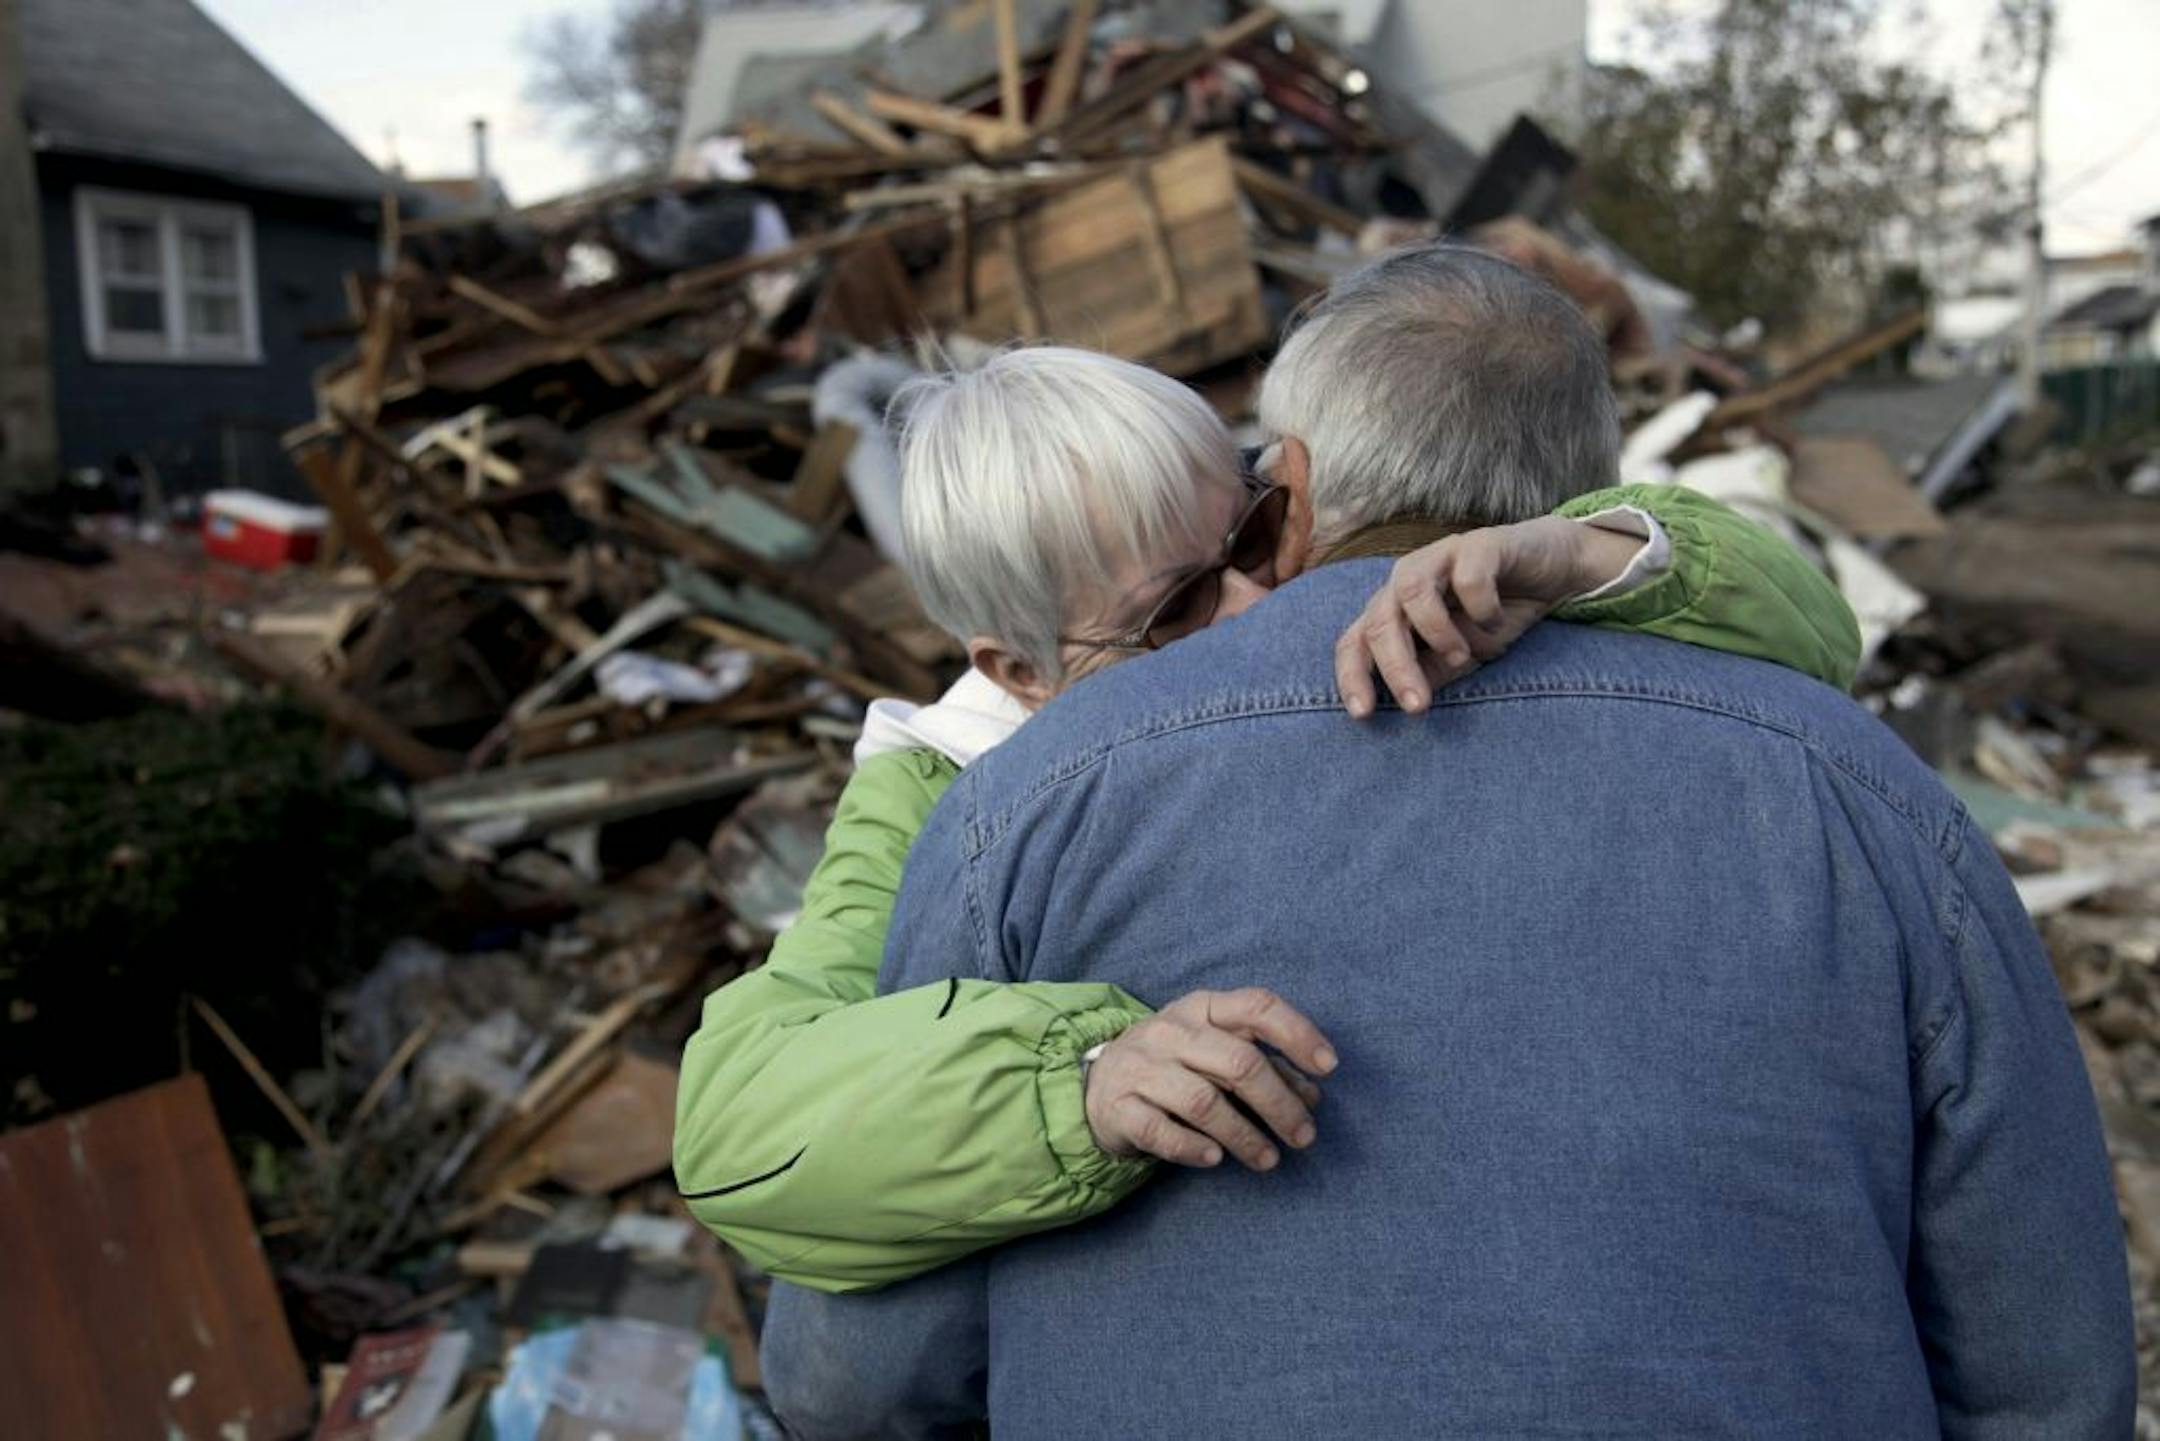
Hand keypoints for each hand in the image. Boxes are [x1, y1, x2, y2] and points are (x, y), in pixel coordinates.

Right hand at [1084, 988, 1336, 1170]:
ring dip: (1244, 1135)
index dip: (1297, 1034)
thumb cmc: (1176, 1064)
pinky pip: (1161, 1132)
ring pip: (1203, 1102)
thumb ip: (1265, 1067)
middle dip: (1280, 1104)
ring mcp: (1142, 1068)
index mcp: (1203, 1008)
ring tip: (1269, 1159)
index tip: (1329, 1067)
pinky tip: (1216, 1159)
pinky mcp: (1121, 1107)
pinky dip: (1192, 1148)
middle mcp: (1171, 1031)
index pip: (1257, 1007)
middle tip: (1304, 1137)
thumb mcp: (1216, 1051)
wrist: (1099, 1082)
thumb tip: (1312, 1096)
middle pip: (1238, 1064)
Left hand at [1334, 517, 1635, 717]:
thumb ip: (1432, 671)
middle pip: (1379, 621)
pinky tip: (1496, 620)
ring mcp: (1440, 557)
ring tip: (1462, 657)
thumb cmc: (1495, 613)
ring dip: (1434, 632)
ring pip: (1411, 589)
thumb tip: (1405, 700)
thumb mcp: (1462, 654)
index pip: (1355, 640)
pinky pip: (1468, 576)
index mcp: (1395, 608)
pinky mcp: (1479, 544)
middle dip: (1395, 668)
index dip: (1351, 675)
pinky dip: (1480, 607)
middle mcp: (1407, 580)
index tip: (1363, 714)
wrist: (1552, 568)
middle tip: (1418, 705)